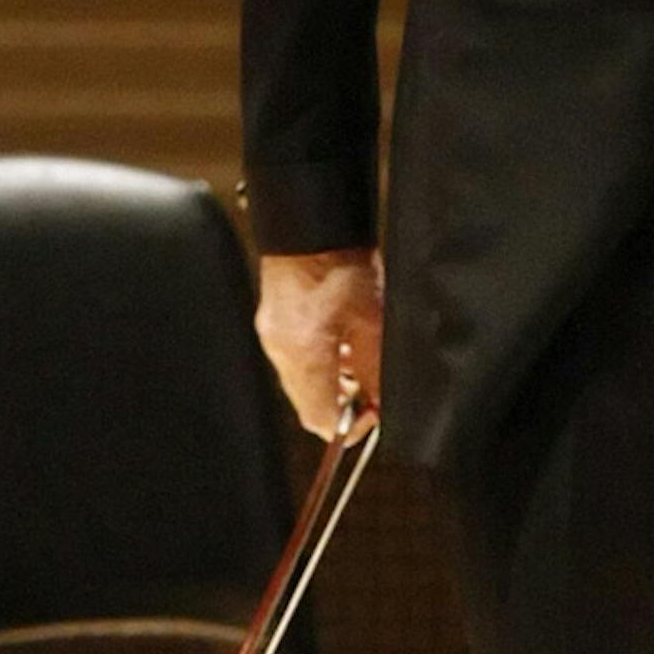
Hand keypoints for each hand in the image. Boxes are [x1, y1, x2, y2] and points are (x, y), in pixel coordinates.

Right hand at [256, 247, 382, 437]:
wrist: (311, 225)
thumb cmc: (340, 262)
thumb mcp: (373, 320)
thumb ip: (375, 368)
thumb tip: (380, 402)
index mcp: (303, 355)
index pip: (320, 420)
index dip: (349, 427)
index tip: (373, 414)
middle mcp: (281, 352)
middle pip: (309, 405)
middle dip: (343, 404)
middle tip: (371, 390)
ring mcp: (272, 337)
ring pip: (303, 384)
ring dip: (332, 384)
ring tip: (360, 363)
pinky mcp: (273, 324)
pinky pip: (295, 360)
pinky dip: (319, 363)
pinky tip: (341, 344)